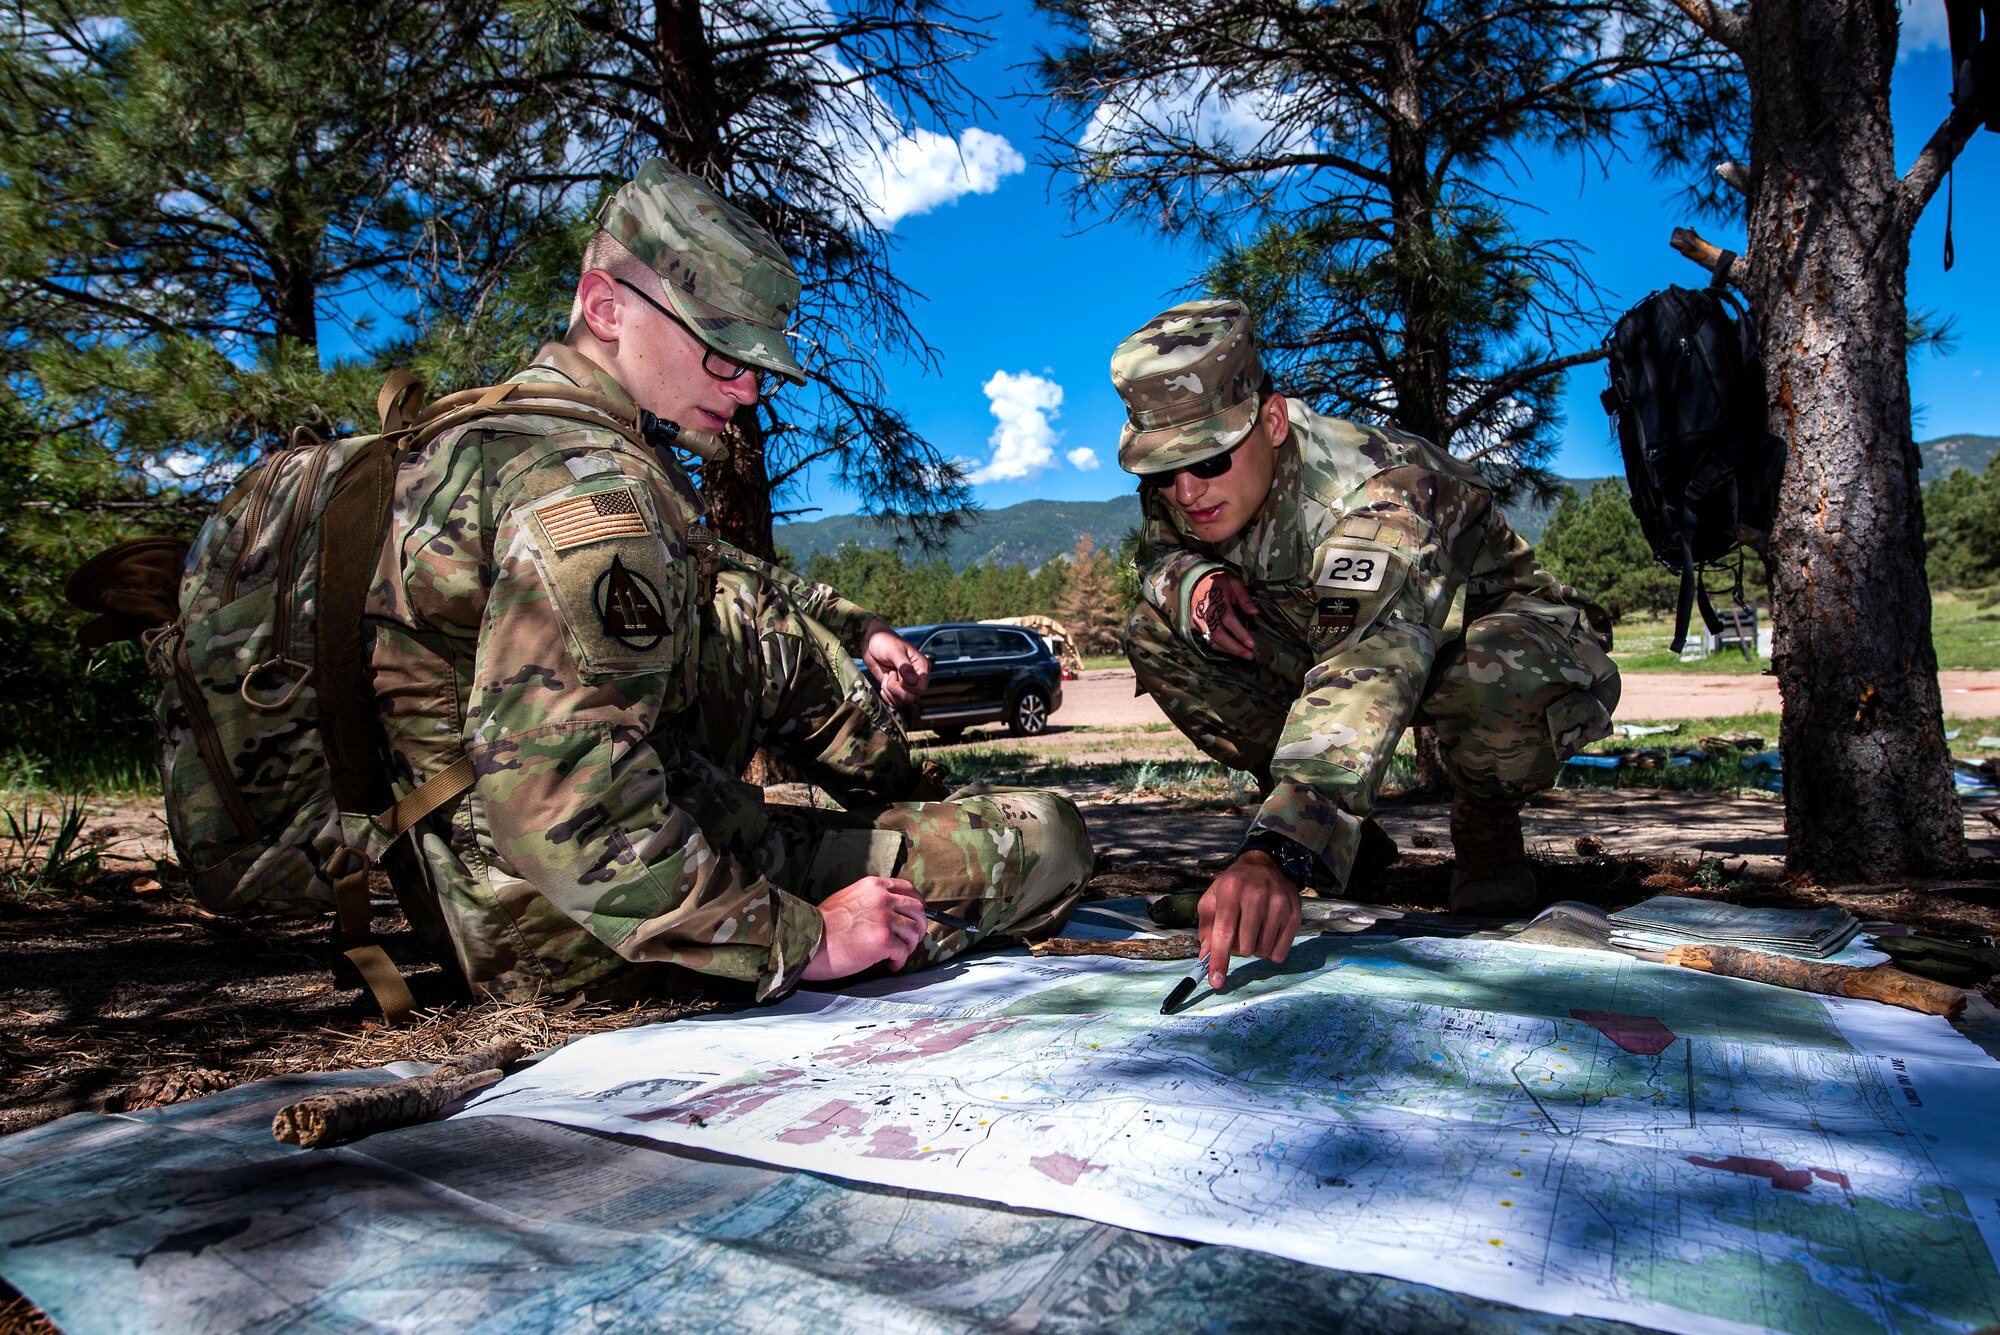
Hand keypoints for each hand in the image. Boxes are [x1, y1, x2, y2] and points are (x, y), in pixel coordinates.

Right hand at [801, 875, 927, 980]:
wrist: (808, 940)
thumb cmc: (824, 925)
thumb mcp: (850, 898)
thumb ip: (872, 900)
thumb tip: (893, 912)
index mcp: (874, 886)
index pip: (910, 890)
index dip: (917, 906)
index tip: (915, 918)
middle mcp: (883, 898)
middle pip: (919, 910)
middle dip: (919, 927)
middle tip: (911, 940)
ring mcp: (885, 919)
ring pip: (914, 932)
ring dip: (908, 946)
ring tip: (896, 954)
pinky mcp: (884, 940)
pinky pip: (903, 952)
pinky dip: (899, 961)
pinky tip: (889, 964)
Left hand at [861, 618, 930, 708]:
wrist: (872, 643)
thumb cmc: (885, 642)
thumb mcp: (894, 651)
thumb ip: (904, 666)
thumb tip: (913, 682)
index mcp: (921, 667)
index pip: (921, 688)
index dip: (906, 685)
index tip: (895, 672)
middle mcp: (917, 678)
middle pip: (911, 697)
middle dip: (895, 689)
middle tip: (889, 674)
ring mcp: (907, 685)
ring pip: (902, 701)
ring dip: (889, 691)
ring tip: (887, 676)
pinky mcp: (897, 689)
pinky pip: (895, 703)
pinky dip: (887, 696)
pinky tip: (884, 683)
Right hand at [1189, 570, 1258, 658]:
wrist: (1196, 580)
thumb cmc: (1219, 581)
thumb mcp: (1234, 582)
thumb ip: (1244, 597)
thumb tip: (1255, 612)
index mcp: (1217, 600)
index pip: (1229, 619)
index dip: (1240, 633)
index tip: (1251, 644)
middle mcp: (1206, 612)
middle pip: (1219, 635)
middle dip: (1235, 647)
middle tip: (1249, 655)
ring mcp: (1198, 620)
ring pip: (1211, 640)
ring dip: (1227, 650)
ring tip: (1242, 654)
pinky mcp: (1195, 625)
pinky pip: (1207, 639)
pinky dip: (1219, 647)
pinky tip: (1230, 649)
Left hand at [1196, 852, 1301, 989]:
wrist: (1265, 865)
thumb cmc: (1235, 885)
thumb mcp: (1213, 898)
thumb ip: (1206, 927)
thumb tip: (1206, 957)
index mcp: (1232, 890)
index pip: (1224, 932)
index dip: (1219, 959)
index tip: (1216, 982)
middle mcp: (1256, 896)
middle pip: (1244, 947)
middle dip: (1237, 949)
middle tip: (1238, 934)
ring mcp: (1278, 904)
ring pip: (1262, 951)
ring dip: (1254, 948)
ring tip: (1253, 930)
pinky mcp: (1294, 913)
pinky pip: (1281, 951)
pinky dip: (1271, 951)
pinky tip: (1267, 934)